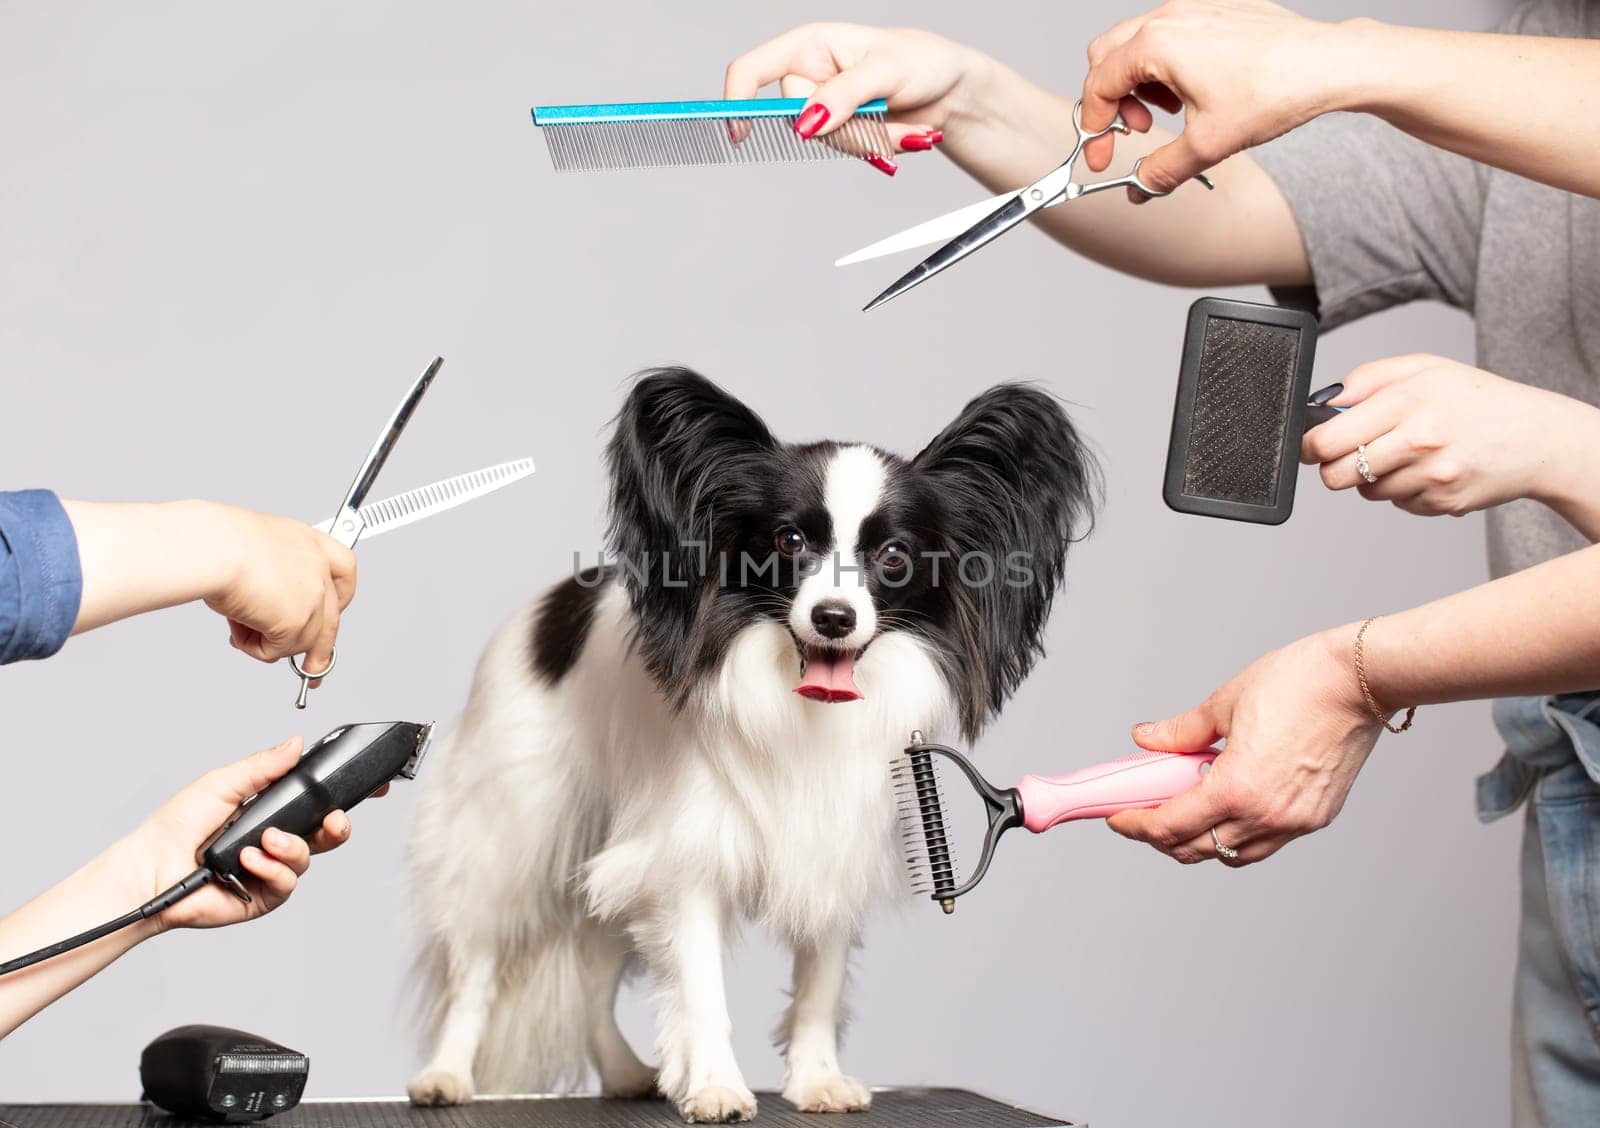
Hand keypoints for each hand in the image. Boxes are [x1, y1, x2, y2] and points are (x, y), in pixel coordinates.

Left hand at [121, 737, 352, 930]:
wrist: (150, 868)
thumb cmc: (177, 826)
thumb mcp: (223, 783)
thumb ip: (263, 766)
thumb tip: (297, 742)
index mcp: (273, 812)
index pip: (319, 802)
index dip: (346, 797)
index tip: (374, 786)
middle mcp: (277, 841)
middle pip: (327, 834)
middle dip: (339, 826)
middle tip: (334, 820)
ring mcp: (272, 870)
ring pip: (308, 858)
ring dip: (290, 848)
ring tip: (263, 842)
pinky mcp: (264, 897)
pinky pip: (288, 882)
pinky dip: (272, 869)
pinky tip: (249, 861)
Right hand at [204, 504, 356, 671]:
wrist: (215, 547)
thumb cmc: (221, 543)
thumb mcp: (258, 552)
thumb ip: (276, 579)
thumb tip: (267, 608)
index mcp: (310, 544)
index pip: (344, 572)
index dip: (338, 598)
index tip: (331, 614)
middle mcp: (318, 569)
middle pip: (331, 619)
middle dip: (320, 649)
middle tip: (313, 666)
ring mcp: (313, 597)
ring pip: (302, 641)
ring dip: (268, 642)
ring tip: (239, 627)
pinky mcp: (298, 621)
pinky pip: (277, 650)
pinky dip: (254, 647)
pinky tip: (237, 631)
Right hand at [725, 24, 982, 168]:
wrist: (952, 91)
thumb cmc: (923, 62)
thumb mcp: (885, 71)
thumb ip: (843, 95)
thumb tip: (806, 123)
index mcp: (810, 44)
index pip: (753, 69)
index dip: (738, 99)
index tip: (742, 133)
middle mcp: (813, 74)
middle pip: (797, 119)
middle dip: (844, 127)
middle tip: (882, 117)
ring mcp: (828, 105)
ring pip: (826, 142)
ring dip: (869, 139)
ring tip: (901, 120)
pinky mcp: (845, 129)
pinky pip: (848, 151)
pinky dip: (878, 147)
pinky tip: (900, 130)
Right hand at [1079, 0, 1352, 197]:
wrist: (1326, 64)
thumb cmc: (1273, 91)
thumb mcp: (1206, 145)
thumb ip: (1160, 170)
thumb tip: (1138, 187)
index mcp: (1156, 45)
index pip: (1098, 85)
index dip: (1093, 127)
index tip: (1102, 154)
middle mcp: (1168, 17)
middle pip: (1106, 56)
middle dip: (1112, 99)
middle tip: (1137, 130)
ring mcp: (1192, 8)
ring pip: (1136, 43)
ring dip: (1139, 83)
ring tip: (1170, 112)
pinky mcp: (1214, 9)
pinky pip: (1169, 34)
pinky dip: (1165, 65)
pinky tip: (1193, 92)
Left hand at [1109, 627, 1381, 864]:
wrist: (1360, 681)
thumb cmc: (1299, 683)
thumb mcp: (1224, 703)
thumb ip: (1180, 732)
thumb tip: (1146, 739)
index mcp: (1237, 788)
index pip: (1171, 825)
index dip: (1137, 825)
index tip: (1118, 818)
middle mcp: (1267, 815)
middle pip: (1197, 849)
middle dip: (1161, 838)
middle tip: (1142, 815)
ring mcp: (1295, 822)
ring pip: (1232, 854)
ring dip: (1200, 842)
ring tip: (1179, 815)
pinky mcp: (1316, 818)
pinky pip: (1264, 843)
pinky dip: (1236, 836)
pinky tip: (1223, 810)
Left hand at [1300, 355, 1599, 531]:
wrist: (1537, 437)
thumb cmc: (1477, 399)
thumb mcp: (1425, 368)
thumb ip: (1368, 378)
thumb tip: (1323, 401)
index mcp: (1408, 401)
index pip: (1328, 440)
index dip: (1309, 445)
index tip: (1310, 443)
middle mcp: (1419, 440)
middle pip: (1337, 476)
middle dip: (1334, 466)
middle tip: (1350, 453)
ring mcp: (1431, 476)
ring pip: (1366, 491)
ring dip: (1373, 477)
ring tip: (1405, 454)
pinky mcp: (1442, 503)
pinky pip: (1397, 503)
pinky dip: (1403, 490)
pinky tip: (1429, 469)